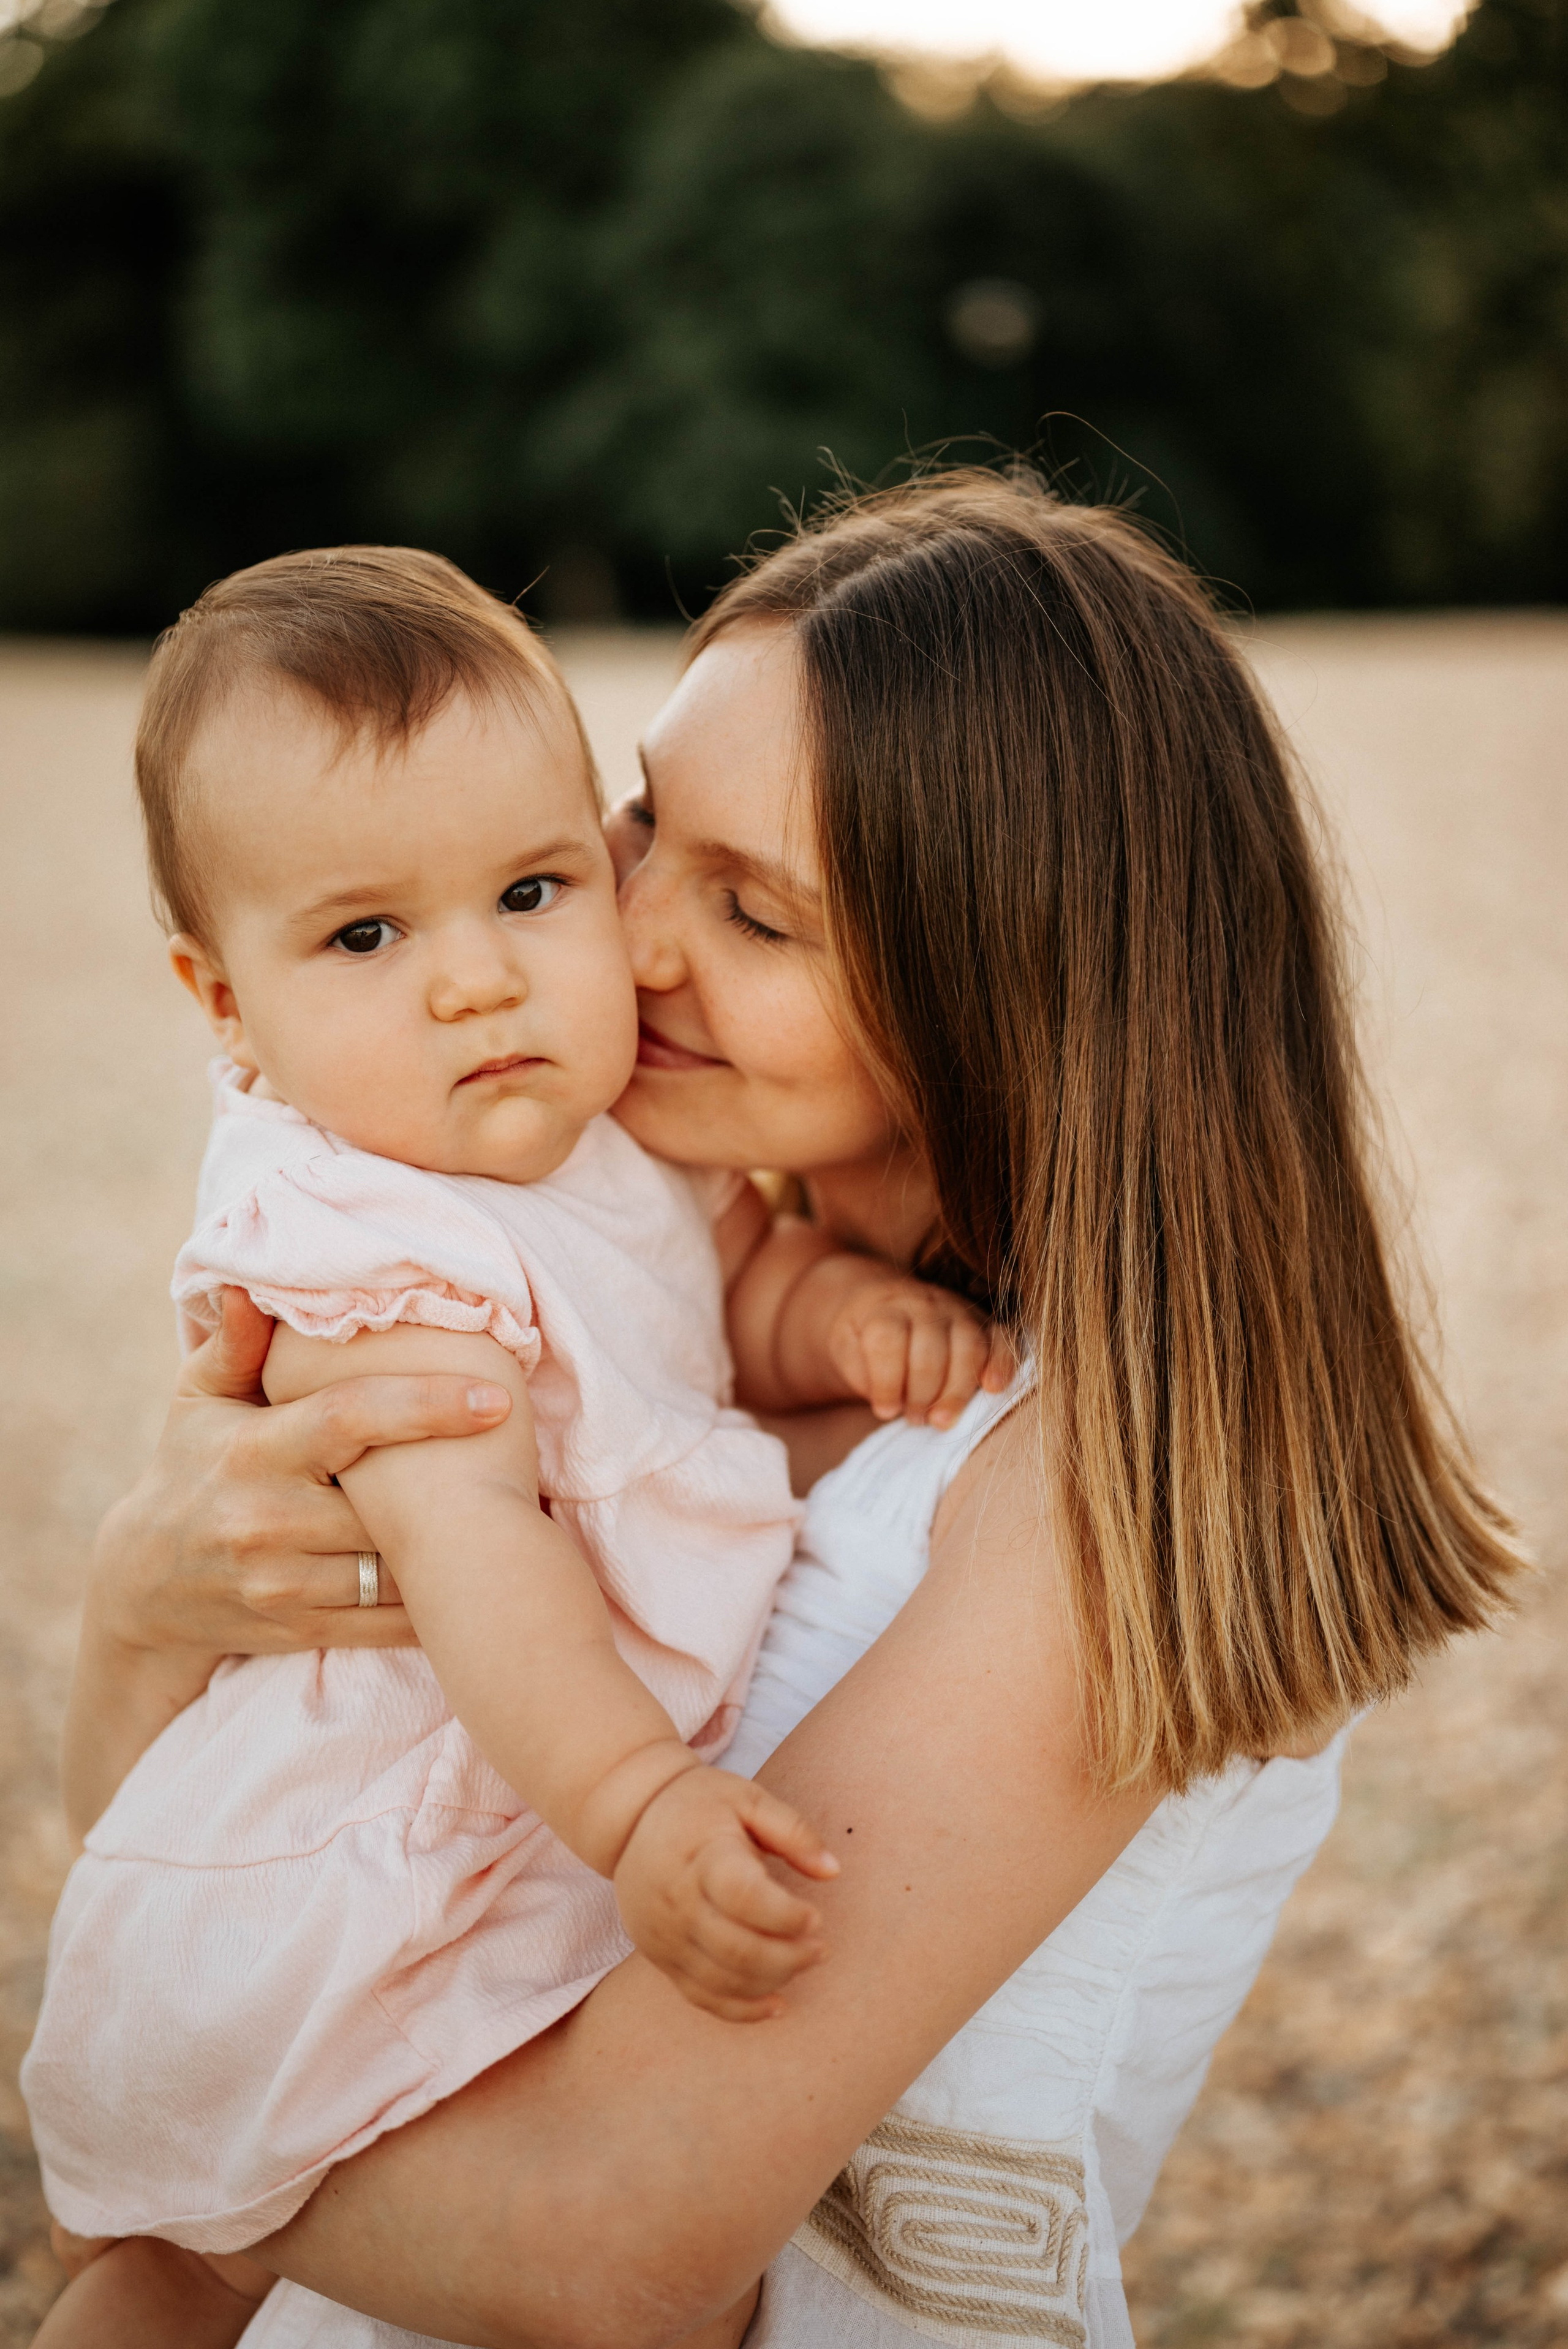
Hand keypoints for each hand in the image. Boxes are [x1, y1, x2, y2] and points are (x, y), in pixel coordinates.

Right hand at [94, 1288, 512, 1658]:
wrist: (143, 1584)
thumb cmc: (189, 1466)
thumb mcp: (199, 1400)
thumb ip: (236, 1345)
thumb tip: (250, 1286)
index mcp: (253, 1452)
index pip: (350, 1419)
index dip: (426, 1407)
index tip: (496, 1400)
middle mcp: (265, 1521)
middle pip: (387, 1502)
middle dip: (454, 1486)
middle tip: (520, 1462)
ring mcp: (282, 1584)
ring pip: (397, 1567)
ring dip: (454, 1545)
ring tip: (508, 1514)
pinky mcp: (299, 1630)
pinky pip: (389, 1621)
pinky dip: (435, 1602)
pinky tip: (472, 1572)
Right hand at [613, 1767, 838, 2022]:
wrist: (631, 1819)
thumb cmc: (699, 1805)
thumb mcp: (748, 1799)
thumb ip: (793, 1831)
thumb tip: (832, 1871)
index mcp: (702, 1857)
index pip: (744, 1898)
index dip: (786, 1916)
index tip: (816, 1918)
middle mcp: (678, 1902)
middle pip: (736, 1950)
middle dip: (789, 1958)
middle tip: (821, 1949)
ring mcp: (665, 1935)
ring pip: (722, 1981)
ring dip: (772, 1982)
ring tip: (803, 1962)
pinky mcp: (661, 1957)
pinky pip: (700, 1997)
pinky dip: (741, 2010)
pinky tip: (776, 2004)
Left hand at [827, 1275, 1014, 1429]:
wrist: (881, 1303)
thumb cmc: (862, 1338)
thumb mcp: (847, 1351)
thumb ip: (865, 1375)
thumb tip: (893, 1409)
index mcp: (884, 1308)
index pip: (888, 1340)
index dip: (887, 1382)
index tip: (884, 1410)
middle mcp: (924, 1304)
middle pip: (931, 1350)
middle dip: (922, 1394)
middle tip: (915, 1419)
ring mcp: (957, 1310)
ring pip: (968, 1348)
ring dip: (957, 1391)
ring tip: (941, 1421)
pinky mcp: (982, 1321)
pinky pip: (1000, 1338)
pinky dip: (1001, 1363)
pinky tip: (992, 1388)